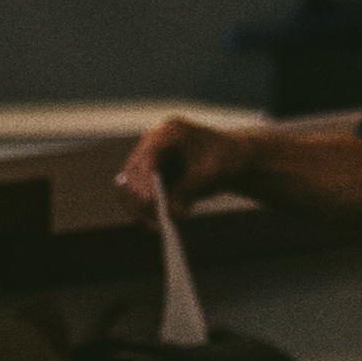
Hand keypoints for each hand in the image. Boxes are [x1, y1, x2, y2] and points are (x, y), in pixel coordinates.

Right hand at [121, 114, 251, 216]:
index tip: (149, 200)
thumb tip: (172, 212)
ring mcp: (148, 159)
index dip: (145, 177)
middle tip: (154, 223)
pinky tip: (159, 224)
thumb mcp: (210, 175)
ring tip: (157, 227)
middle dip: (140, 199)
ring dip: (140, 208)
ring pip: (130, 186)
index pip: (150, 154)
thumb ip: (189, 191)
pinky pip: (137, 196)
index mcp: (170, 132)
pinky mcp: (148, 176)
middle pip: (134, 171)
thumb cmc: (224, 160)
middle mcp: (153, 143)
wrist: (231, 159)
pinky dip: (145, 210)